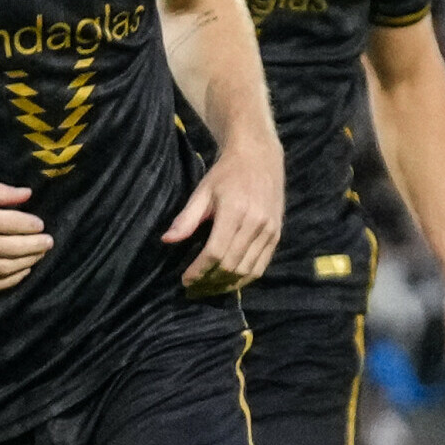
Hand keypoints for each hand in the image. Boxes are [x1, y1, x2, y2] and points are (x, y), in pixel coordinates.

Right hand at [0, 183, 51, 291]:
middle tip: (48, 242)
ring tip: (39, 255)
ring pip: (0, 268)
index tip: (40, 224)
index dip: (27, 224)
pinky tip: (23, 272)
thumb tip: (27, 193)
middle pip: (6, 247)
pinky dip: (9, 281)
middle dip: (33, 245)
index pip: (4, 222)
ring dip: (25, 262)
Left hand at [165, 140, 281, 296]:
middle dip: (210, 281)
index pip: (215, 252)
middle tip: (194, 287)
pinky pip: (261, 266)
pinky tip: (229, 281)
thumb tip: (167, 240)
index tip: (185, 280)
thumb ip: (187, 218)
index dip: (199, 270)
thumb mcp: (202, 191)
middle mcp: (255, 223)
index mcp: (234, 211)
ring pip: (247, 270)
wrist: (259, 157)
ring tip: (209, 287)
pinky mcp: (276, 234)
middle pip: (231, 265)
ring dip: (227, 284)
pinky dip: (244, 278)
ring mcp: (269, 230)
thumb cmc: (226, 173)